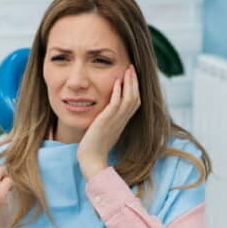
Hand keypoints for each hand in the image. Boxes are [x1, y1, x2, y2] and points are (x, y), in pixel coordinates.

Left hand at [77, 65, 139, 179]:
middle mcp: (121, 120)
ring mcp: (115, 121)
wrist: (91, 159)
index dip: (135, 89)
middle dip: (134, 81)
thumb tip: (104, 115)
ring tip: (127, 69)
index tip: (132, 76)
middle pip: (135, 98)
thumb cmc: (94, 148)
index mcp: (122, 122)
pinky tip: (117, 81)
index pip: (134, 103)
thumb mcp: (104, 131)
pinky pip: (116, 104)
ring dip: (129, 82)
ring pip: (129, 98)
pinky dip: (118, 92)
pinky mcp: (106, 121)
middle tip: (132, 67)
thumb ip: (107, 121)